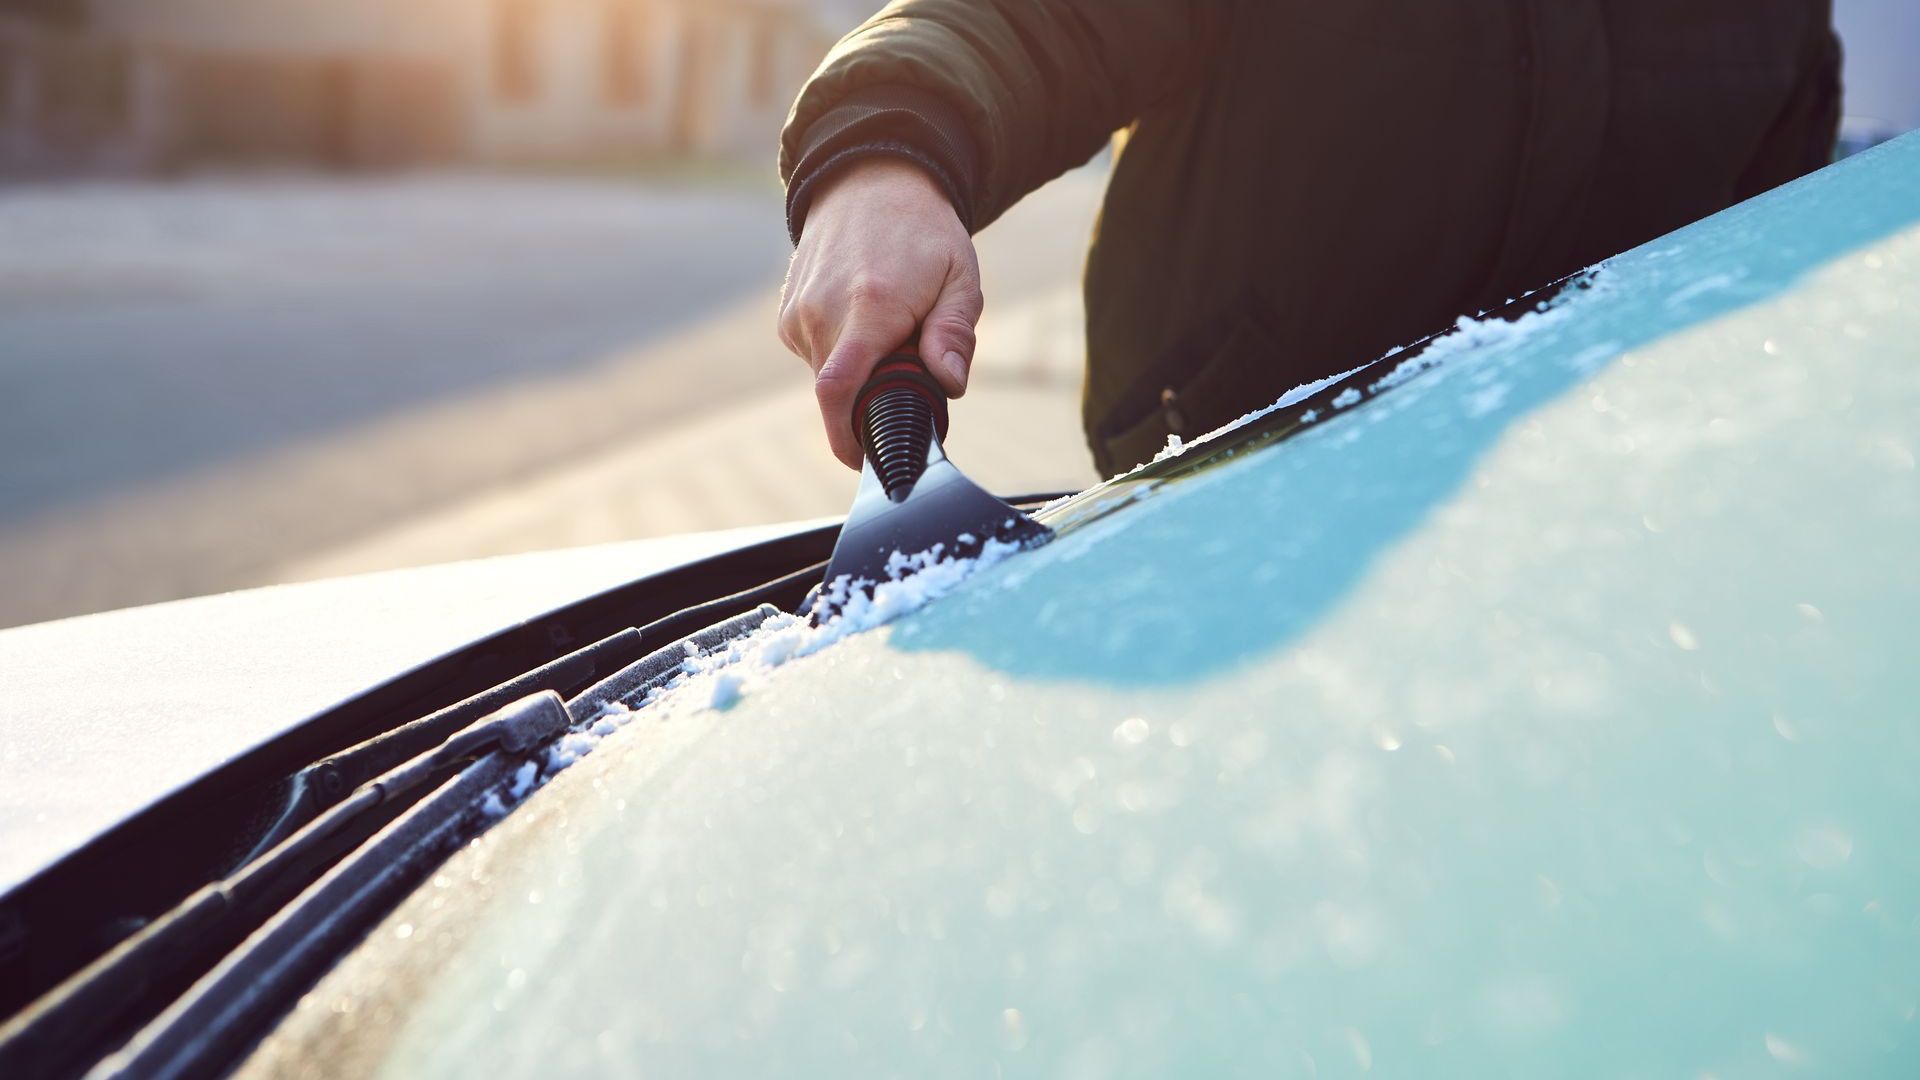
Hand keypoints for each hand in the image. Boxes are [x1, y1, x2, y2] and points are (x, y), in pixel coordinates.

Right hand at [778, 157, 981, 468]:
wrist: (869, 183)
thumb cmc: (924, 234)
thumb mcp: (960, 277)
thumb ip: (954, 333)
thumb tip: (949, 384)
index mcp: (869, 307)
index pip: (839, 390)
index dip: (846, 439)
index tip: (867, 462)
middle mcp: (823, 313)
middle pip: (838, 394)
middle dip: (870, 404)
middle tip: (906, 377)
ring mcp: (798, 314)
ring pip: (826, 377)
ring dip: (858, 376)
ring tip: (888, 335)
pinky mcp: (788, 317)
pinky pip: (815, 358)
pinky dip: (841, 356)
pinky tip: (862, 322)